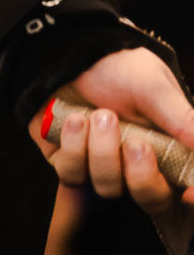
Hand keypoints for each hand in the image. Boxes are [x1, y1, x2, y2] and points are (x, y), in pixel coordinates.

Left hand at [33, 46, 193, 214]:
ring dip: (102, 151)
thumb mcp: (155, 88)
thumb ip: (183, 121)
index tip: (188, 194)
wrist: (73, 54)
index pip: (189, 189)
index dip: (193, 197)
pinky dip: (74, 146)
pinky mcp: (72, 164)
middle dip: (142, 176)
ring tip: (99, 114)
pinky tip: (76, 120)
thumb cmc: (121, 69)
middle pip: (152, 201)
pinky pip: (73, 174)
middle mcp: (140, 166)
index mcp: (171, 151)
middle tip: (135, 144)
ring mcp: (105, 168)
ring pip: (108, 188)